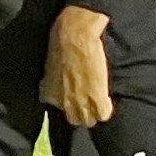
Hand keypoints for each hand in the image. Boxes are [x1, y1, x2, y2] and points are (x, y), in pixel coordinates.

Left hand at [42, 4, 114, 127]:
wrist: (75, 35)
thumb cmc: (61, 43)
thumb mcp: (51, 65)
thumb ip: (54, 79)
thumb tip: (58, 80)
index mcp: (48, 93)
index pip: (60, 110)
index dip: (71, 103)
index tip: (77, 97)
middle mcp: (61, 102)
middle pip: (75, 119)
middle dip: (83, 112)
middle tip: (91, 100)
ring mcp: (79, 103)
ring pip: (89, 120)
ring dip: (95, 112)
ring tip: (100, 100)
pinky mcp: (97, 100)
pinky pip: (103, 115)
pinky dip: (106, 108)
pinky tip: (107, 99)